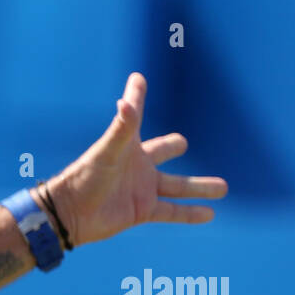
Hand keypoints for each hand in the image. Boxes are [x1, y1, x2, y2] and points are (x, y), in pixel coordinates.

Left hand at [46, 72, 228, 247]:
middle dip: (172, 147)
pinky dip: (191, 214)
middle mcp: (139, 167)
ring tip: (224, 187)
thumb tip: (128, 97)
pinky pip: (173, 212)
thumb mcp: (107, 150)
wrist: (70, 215)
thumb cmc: (85, 178)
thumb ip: (123, 125)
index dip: (137, 98)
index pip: (136, 117)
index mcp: (129, 146)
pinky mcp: (142, 211)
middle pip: (163, 153)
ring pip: (179, 187)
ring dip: (200, 188)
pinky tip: (210, 214)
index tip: (138, 79)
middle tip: (181, 143)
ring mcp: (142, 189)